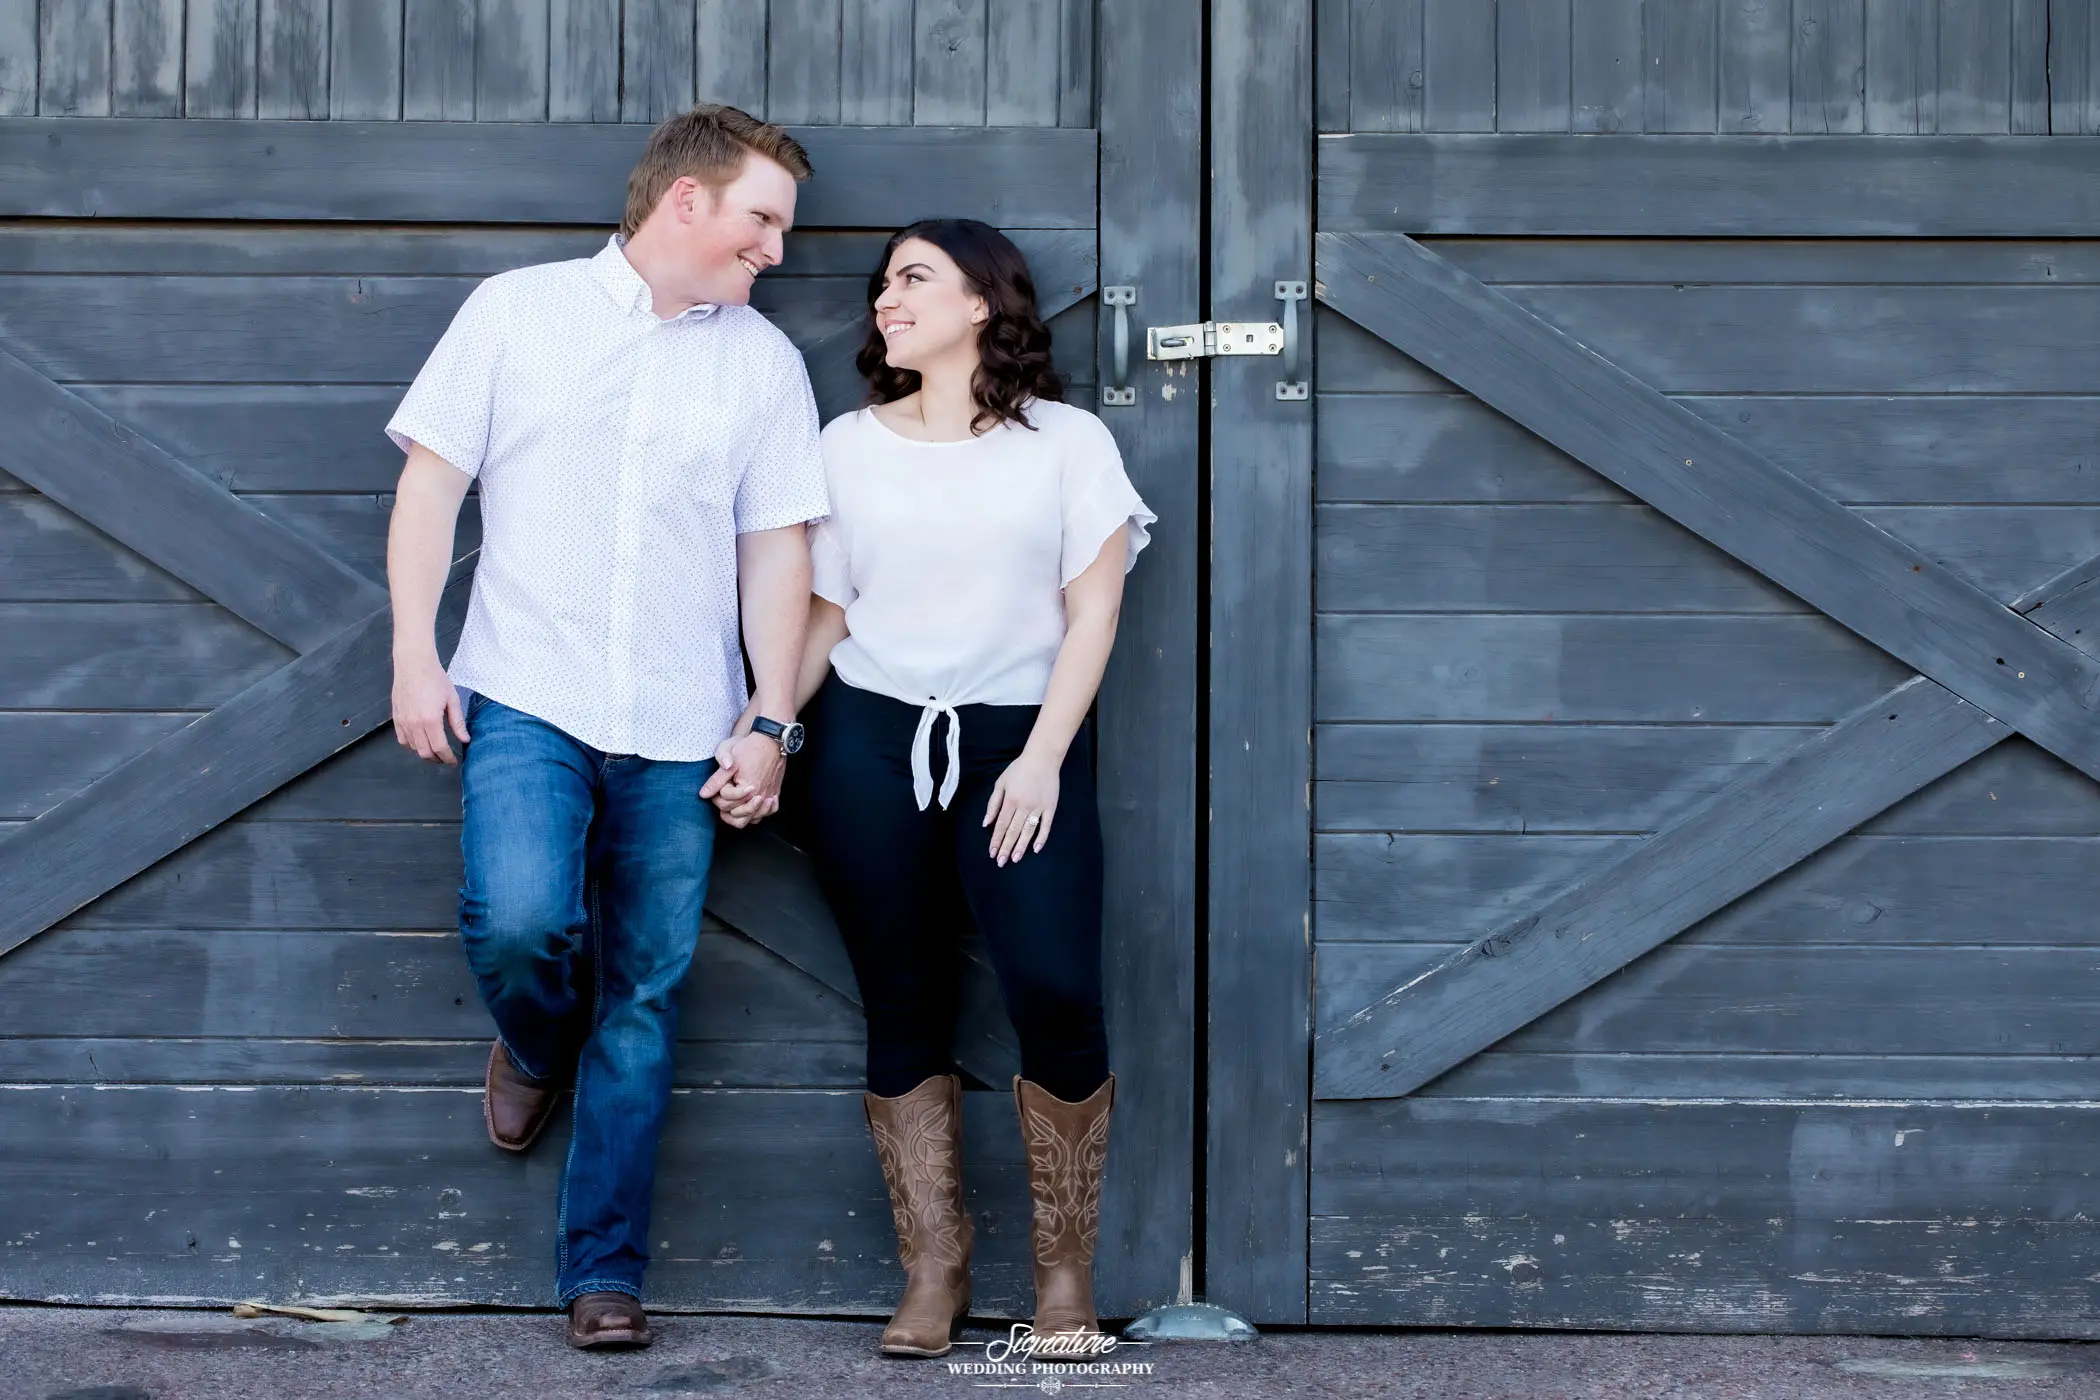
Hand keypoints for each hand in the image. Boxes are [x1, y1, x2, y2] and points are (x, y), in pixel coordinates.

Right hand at [392, 650, 467, 764]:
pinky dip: (412, 745)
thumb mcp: (452, 700)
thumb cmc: (434, 678)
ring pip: (413, 748)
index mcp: (430, 720)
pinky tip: (420, 741)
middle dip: (436, 759)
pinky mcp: (396, 717)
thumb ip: (458, 722)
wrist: (414, 664)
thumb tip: (465, 739)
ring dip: (424, 752)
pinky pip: (402, 739)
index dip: (447, 758)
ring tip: (435, 750)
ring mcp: (403, 721)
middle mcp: (414, 724)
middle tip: (445, 758)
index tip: (453, 761)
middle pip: (424, 753)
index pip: (439, 748)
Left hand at [700, 730, 786, 827]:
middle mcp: (759, 796)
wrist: (771, 740)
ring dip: (742, 814)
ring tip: (735, 803)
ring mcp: (768, 796)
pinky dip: (759, 813)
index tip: (721, 781)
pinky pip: (767, 813)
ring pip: (752, 819)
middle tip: (725, 791)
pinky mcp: (774, 793)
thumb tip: (703, 794)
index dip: (718, 793)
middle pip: (736, 814)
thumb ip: (716, 780)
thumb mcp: (728, 759)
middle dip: (727, 804)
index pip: (725, 803)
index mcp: (747, 788)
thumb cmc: (750, 747)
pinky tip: (753, 805)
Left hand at [984, 750, 1059, 866]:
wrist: (1042, 758)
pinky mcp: (1050, 807)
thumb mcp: (1000, 783)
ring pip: (1028, 831)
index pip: (1001, 825)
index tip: (992, 852)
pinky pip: (1046, 826)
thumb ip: (993, 804)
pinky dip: (1042, 837)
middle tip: (1001, 862)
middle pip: (1013, 831)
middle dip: (1006, 848)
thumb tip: (986, 823)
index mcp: (1010, 800)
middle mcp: (1024, 806)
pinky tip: (1036, 848)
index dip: (996, 840)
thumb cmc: (1019, 769)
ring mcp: (1038, 808)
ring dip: (1021, 846)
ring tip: (1015, 859)